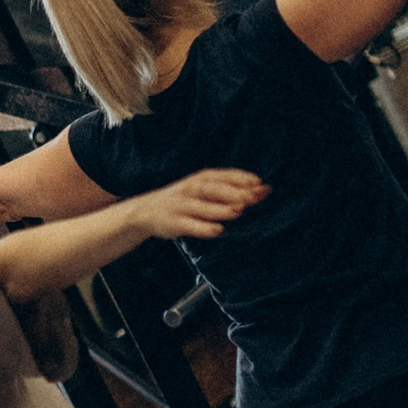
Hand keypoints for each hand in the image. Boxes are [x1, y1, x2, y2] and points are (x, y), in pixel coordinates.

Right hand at [138, 166, 265, 240]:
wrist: (146, 211)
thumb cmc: (185, 201)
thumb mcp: (204, 190)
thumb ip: (230, 191)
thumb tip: (261, 191)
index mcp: (201, 178)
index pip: (223, 176)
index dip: (242, 179)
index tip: (260, 184)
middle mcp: (191, 189)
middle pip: (213, 189)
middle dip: (233, 192)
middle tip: (253, 197)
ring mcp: (181, 205)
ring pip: (201, 206)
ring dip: (220, 208)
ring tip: (238, 211)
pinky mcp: (173, 222)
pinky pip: (189, 225)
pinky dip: (202, 228)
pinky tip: (217, 230)